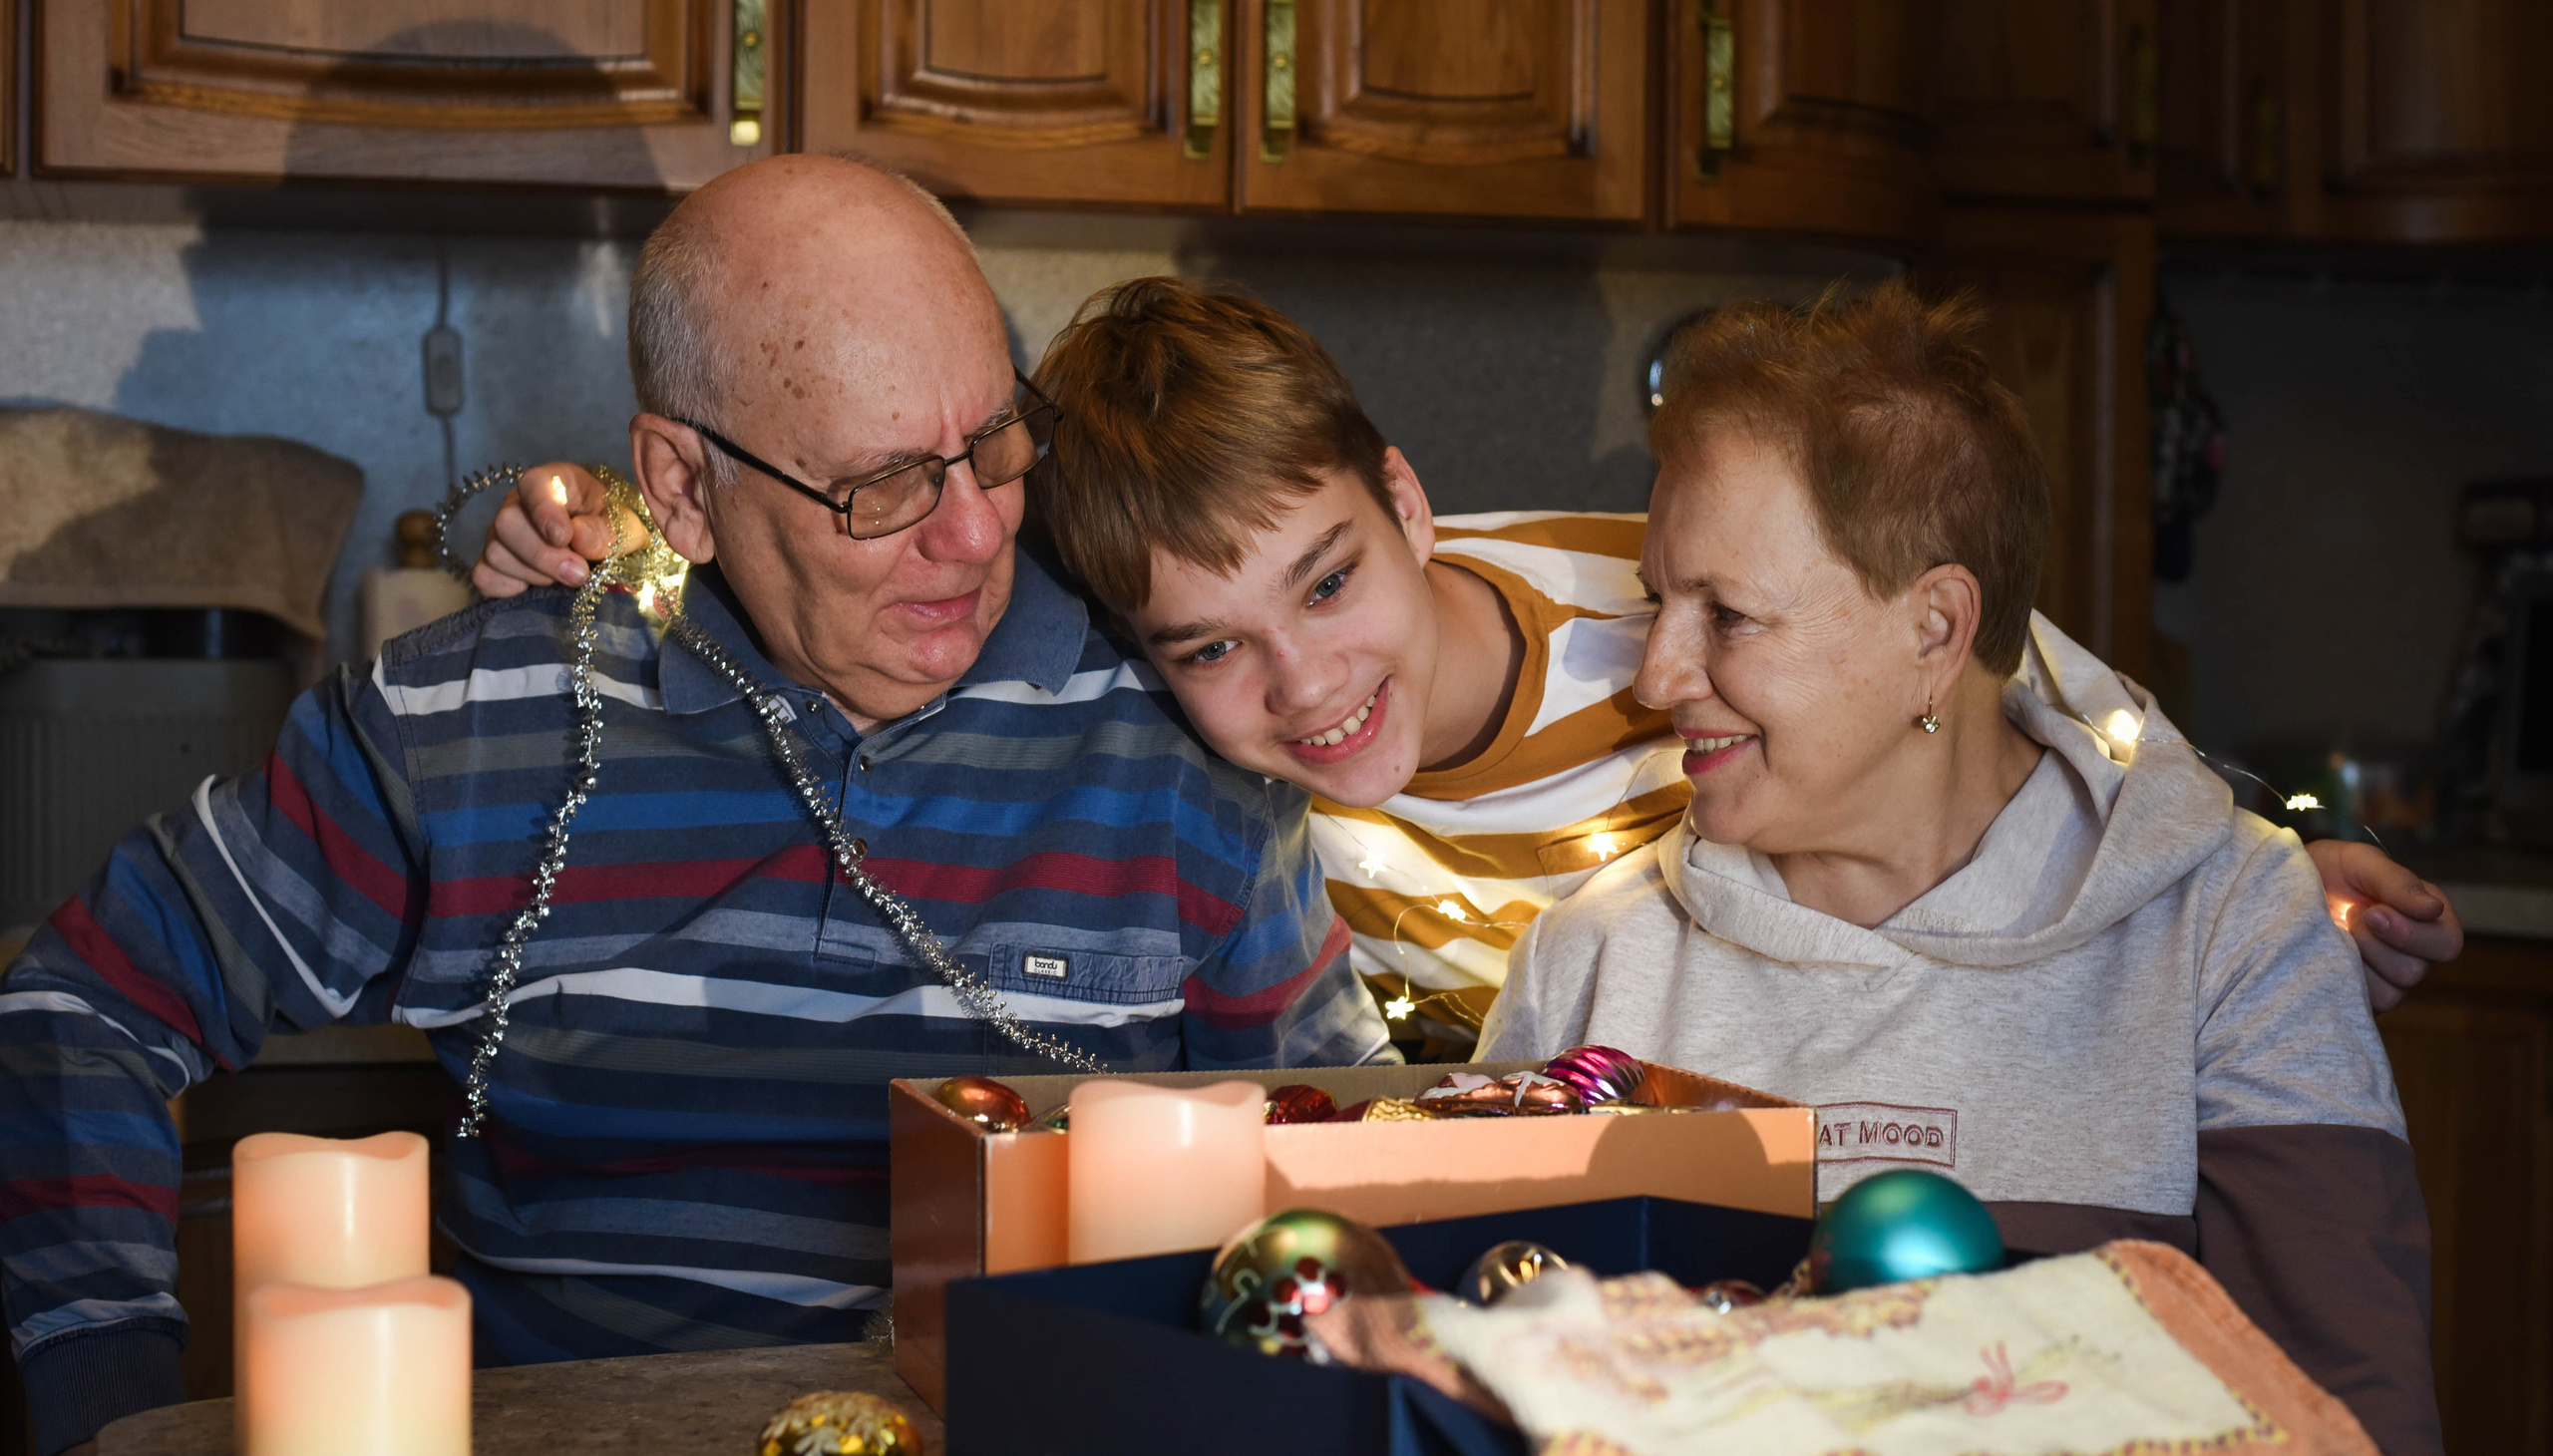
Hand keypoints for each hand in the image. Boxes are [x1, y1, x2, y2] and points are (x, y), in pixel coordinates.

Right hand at [470, 462, 635, 597]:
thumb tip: (578, 535)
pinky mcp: (491, 562)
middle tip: (578, 574)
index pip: (533, 484)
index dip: (544, 510)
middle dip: (543, 556)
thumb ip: (608, 532)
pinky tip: (535, 589)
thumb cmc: (613, 532)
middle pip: (506, 522)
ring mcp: (500, 533)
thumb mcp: (627, 530)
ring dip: (534, 575)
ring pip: (496, 553)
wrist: (604, 553)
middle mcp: (519, 503)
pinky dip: (509, 590)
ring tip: (563, 578)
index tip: (563, 537)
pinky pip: (485, 577)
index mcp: (555, 482)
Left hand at [2304, 839, 2463, 1012]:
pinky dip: (2342, 977)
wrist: (2282, 890)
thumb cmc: (2328, 871)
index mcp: (2427, 920)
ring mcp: (2388, 980)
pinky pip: (2364, 1004)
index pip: (2447, 944)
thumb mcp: (2360, 863)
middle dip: (2377, 943)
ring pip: (2392, 991)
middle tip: (2351, 917)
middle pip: (2416, 970)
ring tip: (2338, 933)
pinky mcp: (2360, 998)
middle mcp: (2414, 954)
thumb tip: (2433, 909)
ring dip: (2358, 958)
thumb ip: (2397, 882)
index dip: (2411, 933)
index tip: (2373, 911)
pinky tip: (2328, 954)